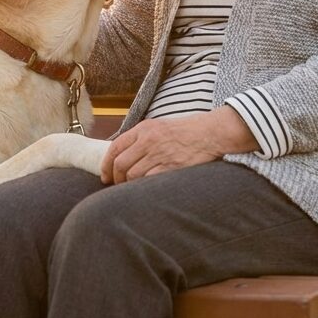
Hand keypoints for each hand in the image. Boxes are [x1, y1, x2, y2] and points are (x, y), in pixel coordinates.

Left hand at [100, 106, 256, 183]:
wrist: (212, 132)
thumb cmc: (187, 130)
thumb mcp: (160, 126)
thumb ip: (142, 138)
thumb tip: (124, 156)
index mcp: (144, 129)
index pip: (115, 147)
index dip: (106, 165)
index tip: (105, 176)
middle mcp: (148, 140)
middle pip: (120, 164)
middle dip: (115, 178)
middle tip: (117, 186)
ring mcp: (160, 154)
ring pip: (133, 175)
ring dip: (128, 186)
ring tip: (131, 190)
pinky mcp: (172, 167)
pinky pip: (149, 181)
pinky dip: (143, 188)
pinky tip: (145, 191)